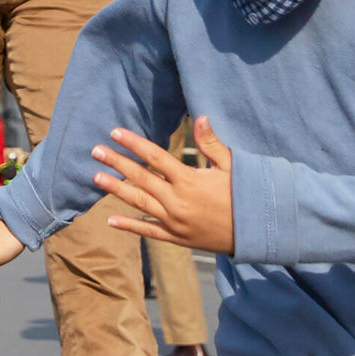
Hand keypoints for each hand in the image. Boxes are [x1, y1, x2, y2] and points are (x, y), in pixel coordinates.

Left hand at [93, 116, 236, 252]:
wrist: (259, 233)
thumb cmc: (247, 196)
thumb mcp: (232, 167)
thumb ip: (211, 144)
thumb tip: (200, 117)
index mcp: (190, 180)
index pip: (155, 157)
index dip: (133, 143)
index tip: (115, 133)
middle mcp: (178, 200)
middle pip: (140, 178)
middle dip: (116, 163)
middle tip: (95, 151)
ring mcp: (175, 221)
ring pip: (139, 203)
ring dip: (116, 190)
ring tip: (95, 178)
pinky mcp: (177, 238)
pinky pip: (148, 232)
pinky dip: (129, 226)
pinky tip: (110, 220)